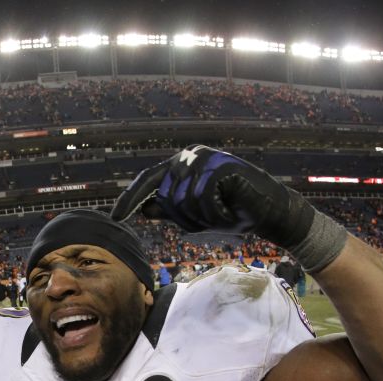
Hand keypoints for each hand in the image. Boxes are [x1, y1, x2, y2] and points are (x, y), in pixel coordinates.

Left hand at [110, 145, 314, 250]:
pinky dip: (216, 214)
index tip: (115, 217)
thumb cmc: (230, 212)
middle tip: (209, 221)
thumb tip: (145, 209)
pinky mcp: (221, 165)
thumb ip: (171, 210)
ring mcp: (205, 157)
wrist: (267, 212)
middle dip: (185, 219)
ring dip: (203, 218)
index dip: (130, 199)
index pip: (148, 181)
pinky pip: (203, 198)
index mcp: (179, 166)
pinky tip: (230, 211)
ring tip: (222, 214)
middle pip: (166, 197)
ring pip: (184, 200)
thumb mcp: (195, 215)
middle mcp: (188, 156)